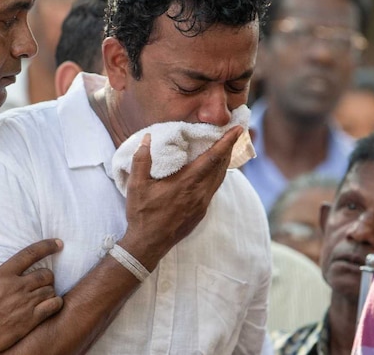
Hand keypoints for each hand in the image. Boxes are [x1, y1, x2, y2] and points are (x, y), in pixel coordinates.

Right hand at [0, 238, 63, 353]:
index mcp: (4, 274)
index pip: (31, 254)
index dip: (47, 246)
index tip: (59, 243)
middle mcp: (18, 287)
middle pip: (46, 274)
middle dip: (47, 276)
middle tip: (42, 280)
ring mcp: (25, 304)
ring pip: (50, 290)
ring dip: (50, 290)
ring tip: (44, 294)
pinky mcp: (30, 320)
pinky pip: (53, 307)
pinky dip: (55, 304)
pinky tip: (51, 305)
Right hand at [119, 126, 242, 269]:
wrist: (148, 244)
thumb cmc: (142, 214)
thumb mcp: (136, 185)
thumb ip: (142, 159)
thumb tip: (148, 138)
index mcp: (186, 183)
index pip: (212, 158)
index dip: (226, 142)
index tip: (237, 129)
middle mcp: (199, 193)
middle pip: (221, 167)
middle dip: (228, 148)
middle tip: (233, 133)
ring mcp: (202, 204)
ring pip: (219, 179)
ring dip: (224, 162)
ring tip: (225, 148)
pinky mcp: (201, 212)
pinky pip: (214, 189)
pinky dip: (217, 176)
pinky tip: (213, 171)